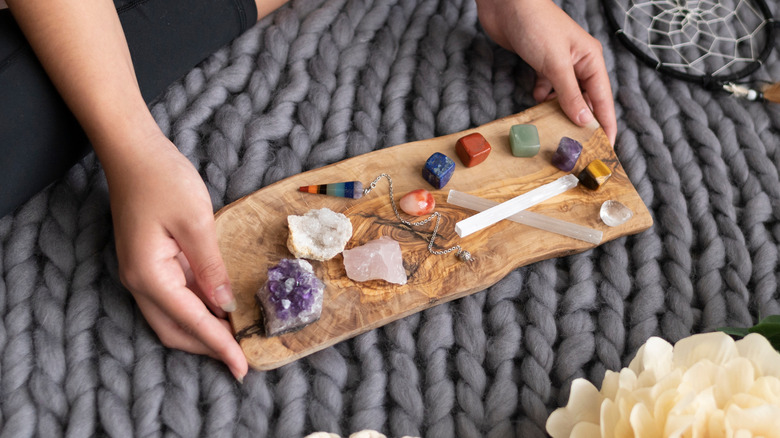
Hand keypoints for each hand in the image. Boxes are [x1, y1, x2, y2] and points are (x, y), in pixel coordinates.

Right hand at [104, 132, 247, 381]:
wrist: (133, 151)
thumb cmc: (163, 179)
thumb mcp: (195, 222)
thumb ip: (211, 268)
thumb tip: (226, 305)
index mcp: (149, 275)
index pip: (191, 321)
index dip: (219, 346)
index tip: (243, 367)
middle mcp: (140, 281)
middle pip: (175, 330)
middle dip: (209, 347)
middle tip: (243, 360)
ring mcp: (142, 273)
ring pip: (173, 318)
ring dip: (202, 332)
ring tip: (236, 341)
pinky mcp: (150, 263)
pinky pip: (174, 297)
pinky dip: (197, 311)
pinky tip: (220, 311)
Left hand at [476, 0, 616, 144]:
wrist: (506, 4)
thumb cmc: (535, 25)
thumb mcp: (556, 63)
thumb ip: (570, 94)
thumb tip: (585, 121)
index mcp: (591, 59)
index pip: (604, 98)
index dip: (606, 123)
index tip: (607, 147)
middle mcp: (578, 62)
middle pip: (586, 98)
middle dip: (583, 120)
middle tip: (579, 146)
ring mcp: (559, 63)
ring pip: (566, 95)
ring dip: (561, 110)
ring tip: (558, 130)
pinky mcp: (540, 63)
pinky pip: (547, 87)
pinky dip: (543, 96)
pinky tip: (537, 99)